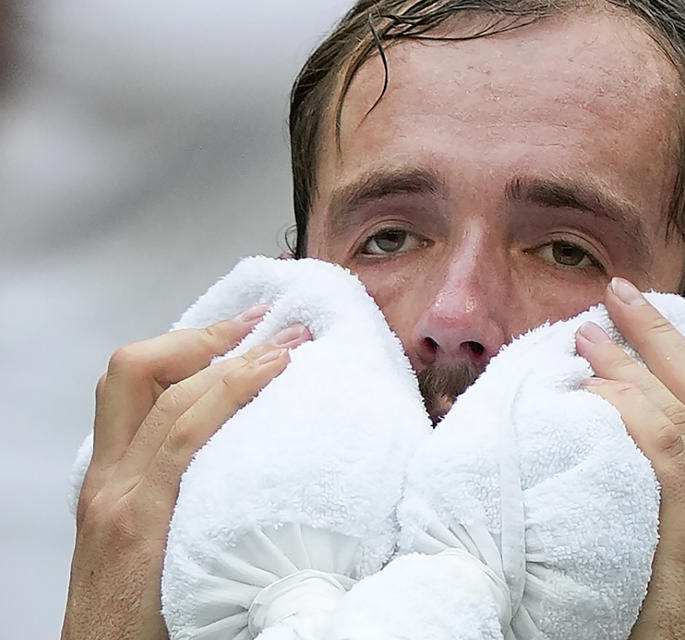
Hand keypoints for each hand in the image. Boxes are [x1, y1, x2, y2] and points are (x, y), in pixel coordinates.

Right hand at [62, 306, 310, 639]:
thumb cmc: (139, 611)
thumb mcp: (155, 539)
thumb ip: (185, 493)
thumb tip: (249, 456)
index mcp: (112, 478)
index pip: (136, 383)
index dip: (187, 344)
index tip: (239, 327)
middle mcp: (109, 477)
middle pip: (135, 369)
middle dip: (202, 335)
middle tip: (262, 322)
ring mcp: (120, 495)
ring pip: (165, 393)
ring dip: (231, 357)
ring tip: (285, 343)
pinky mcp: (139, 521)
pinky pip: (184, 437)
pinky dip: (228, 395)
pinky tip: (268, 377)